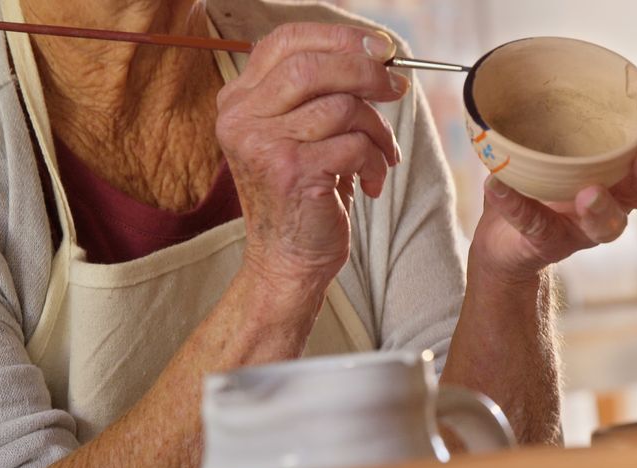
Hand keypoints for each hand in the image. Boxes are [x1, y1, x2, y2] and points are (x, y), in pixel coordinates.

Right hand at [215, 23, 408, 292]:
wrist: (287, 261)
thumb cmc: (303, 195)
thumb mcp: (303, 135)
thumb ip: (323, 93)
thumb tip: (378, 57)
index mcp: (239, 100)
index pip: (286, 41)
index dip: (339, 37)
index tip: (381, 48)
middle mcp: (241, 118)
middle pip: (314, 66)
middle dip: (366, 73)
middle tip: (396, 89)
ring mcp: (263, 145)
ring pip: (342, 107)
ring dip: (378, 130)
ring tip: (383, 155)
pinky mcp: (293, 173)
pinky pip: (354, 145)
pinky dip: (375, 161)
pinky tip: (372, 181)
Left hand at [471, 60, 636, 283]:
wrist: (505, 236)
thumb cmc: (538, 172)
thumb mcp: (546, 130)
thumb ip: (546, 101)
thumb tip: (519, 59)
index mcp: (625, 156)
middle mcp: (619, 193)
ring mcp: (589, 224)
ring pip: (611, 224)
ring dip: (602, 208)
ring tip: (587, 193)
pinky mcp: (553, 241)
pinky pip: (539, 228)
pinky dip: (518, 206)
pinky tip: (497, 186)